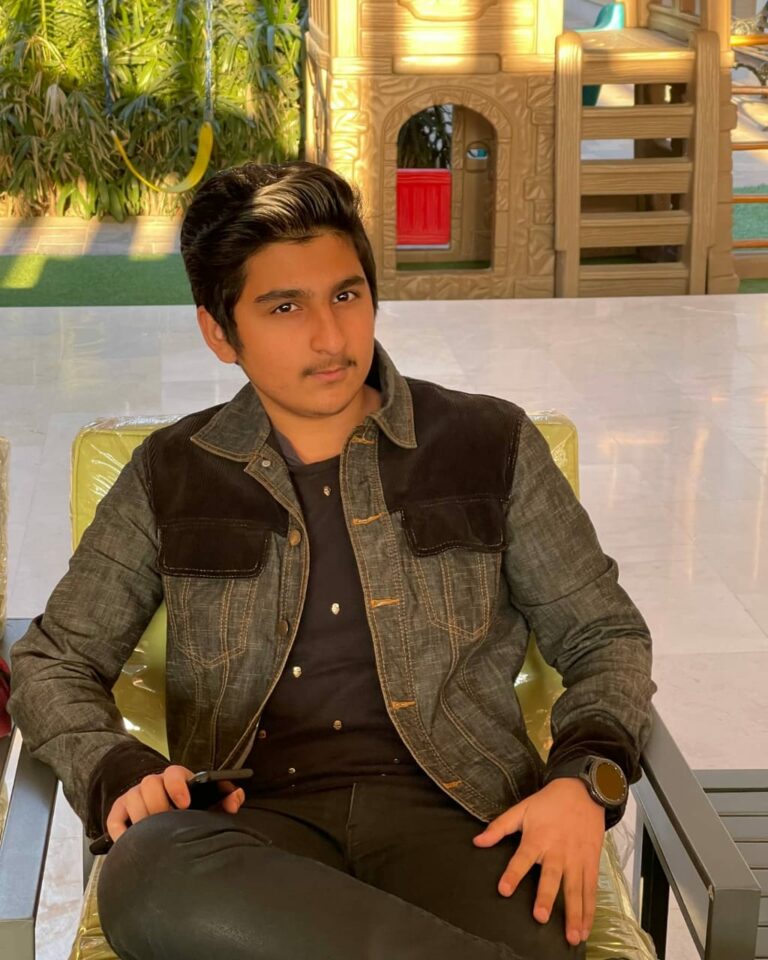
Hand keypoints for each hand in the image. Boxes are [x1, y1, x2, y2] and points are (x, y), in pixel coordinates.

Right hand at [106, 764, 245, 842]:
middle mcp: (154, 784)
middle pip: (150, 784)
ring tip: (153, 836)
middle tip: (167, 823)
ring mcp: (135, 797)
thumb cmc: (188, 811)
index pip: (174, 773)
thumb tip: (237, 796)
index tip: (185, 804)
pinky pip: (115, 819)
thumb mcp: (208, 804)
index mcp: (177, 780)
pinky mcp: (119, 813)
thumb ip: (225, 799)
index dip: (178, 786)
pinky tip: (132, 842)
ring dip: (143, 818)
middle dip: (159, 804)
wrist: (161, 815)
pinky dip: (121, 831)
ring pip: (134, 798)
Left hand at [473, 778, 604, 945]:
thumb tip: (477, 842)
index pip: (522, 858)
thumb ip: (499, 827)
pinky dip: (590, 910)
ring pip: (576, 889)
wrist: (582, 791)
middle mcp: (558, 851)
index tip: (504, 889)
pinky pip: (591, 890)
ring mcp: (577, 859)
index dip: (513, 873)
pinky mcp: (591, 863)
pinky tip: (586, 928)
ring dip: (574, 913)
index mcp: (538, 838)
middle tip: (540, 917)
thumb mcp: (522, 809)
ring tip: (572, 936)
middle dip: (546, 897)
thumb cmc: (548, 803)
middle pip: (551, 876)